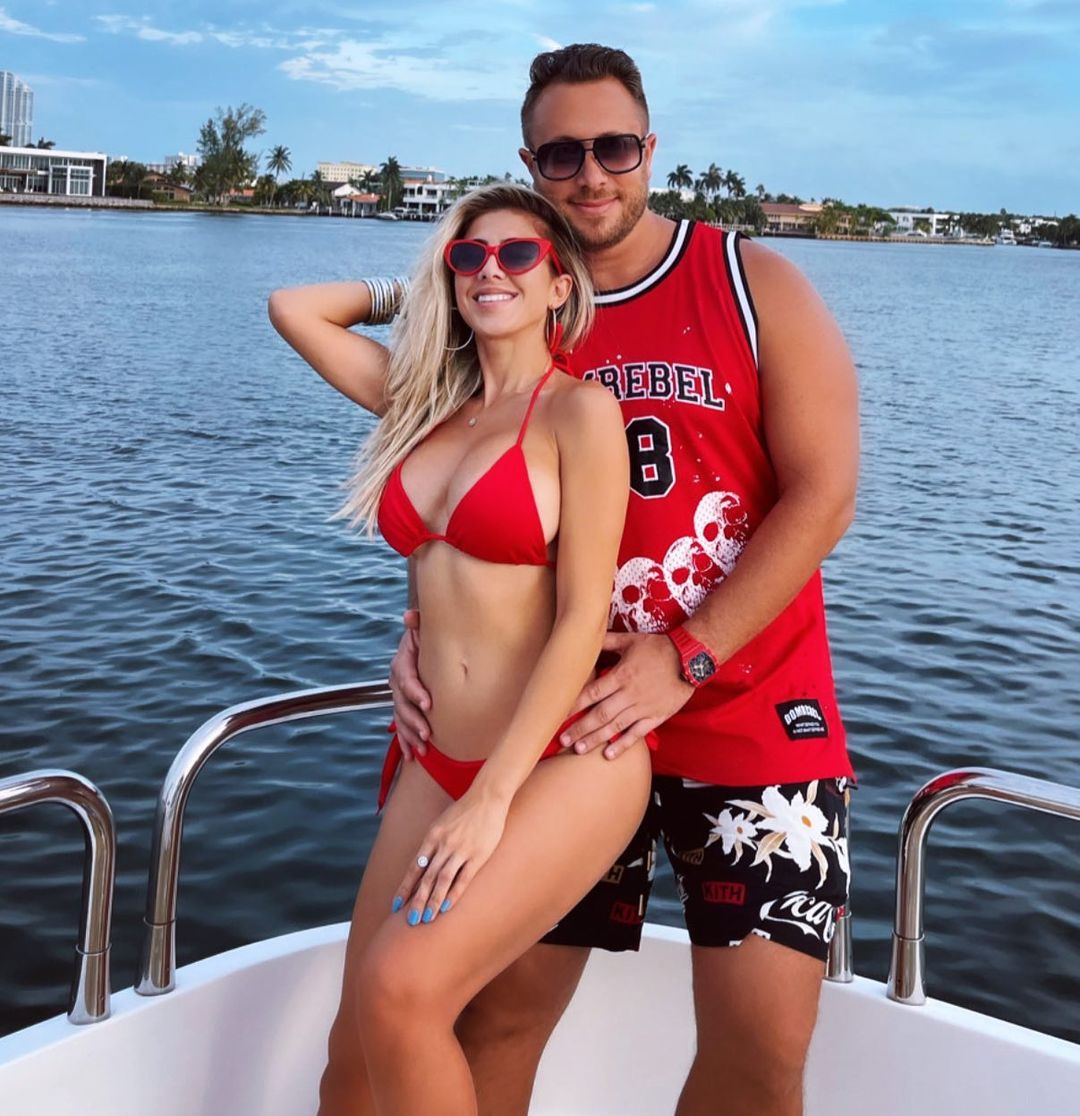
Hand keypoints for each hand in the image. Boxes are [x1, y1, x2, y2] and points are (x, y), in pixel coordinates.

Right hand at [389, 609, 431, 758]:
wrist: (423, 647)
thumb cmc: (427, 639)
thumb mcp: (424, 630)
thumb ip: (419, 623)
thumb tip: (410, 616)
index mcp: (402, 663)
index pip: (405, 678)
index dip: (415, 692)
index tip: (428, 704)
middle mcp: (397, 682)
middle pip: (401, 704)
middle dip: (413, 720)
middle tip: (427, 732)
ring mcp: (398, 697)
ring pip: (400, 719)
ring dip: (410, 735)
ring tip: (423, 749)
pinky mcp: (403, 709)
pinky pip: (400, 728)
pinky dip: (405, 742)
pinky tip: (411, 756)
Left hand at [392, 788, 509, 924]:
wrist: (487, 797)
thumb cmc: (464, 811)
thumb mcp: (442, 822)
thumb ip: (433, 842)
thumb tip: (422, 862)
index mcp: (432, 836)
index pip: (414, 867)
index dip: (405, 887)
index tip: (396, 905)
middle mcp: (443, 844)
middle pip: (426, 877)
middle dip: (416, 900)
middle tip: (410, 921)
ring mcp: (460, 850)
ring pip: (442, 880)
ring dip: (433, 901)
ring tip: (426, 918)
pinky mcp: (478, 854)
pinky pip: (463, 877)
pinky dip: (454, 893)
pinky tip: (446, 907)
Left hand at [560, 631, 693, 758]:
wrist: (690, 658)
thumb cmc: (659, 648)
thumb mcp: (631, 640)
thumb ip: (608, 641)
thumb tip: (587, 637)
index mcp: (621, 675)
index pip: (592, 693)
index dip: (574, 705)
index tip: (559, 714)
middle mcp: (630, 693)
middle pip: (600, 714)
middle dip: (580, 728)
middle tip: (563, 740)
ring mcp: (643, 707)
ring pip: (615, 726)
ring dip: (596, 739)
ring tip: (579, 749)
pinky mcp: (656, 716)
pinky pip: (637, 733)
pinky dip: (623, 744)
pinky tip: (609, 754)